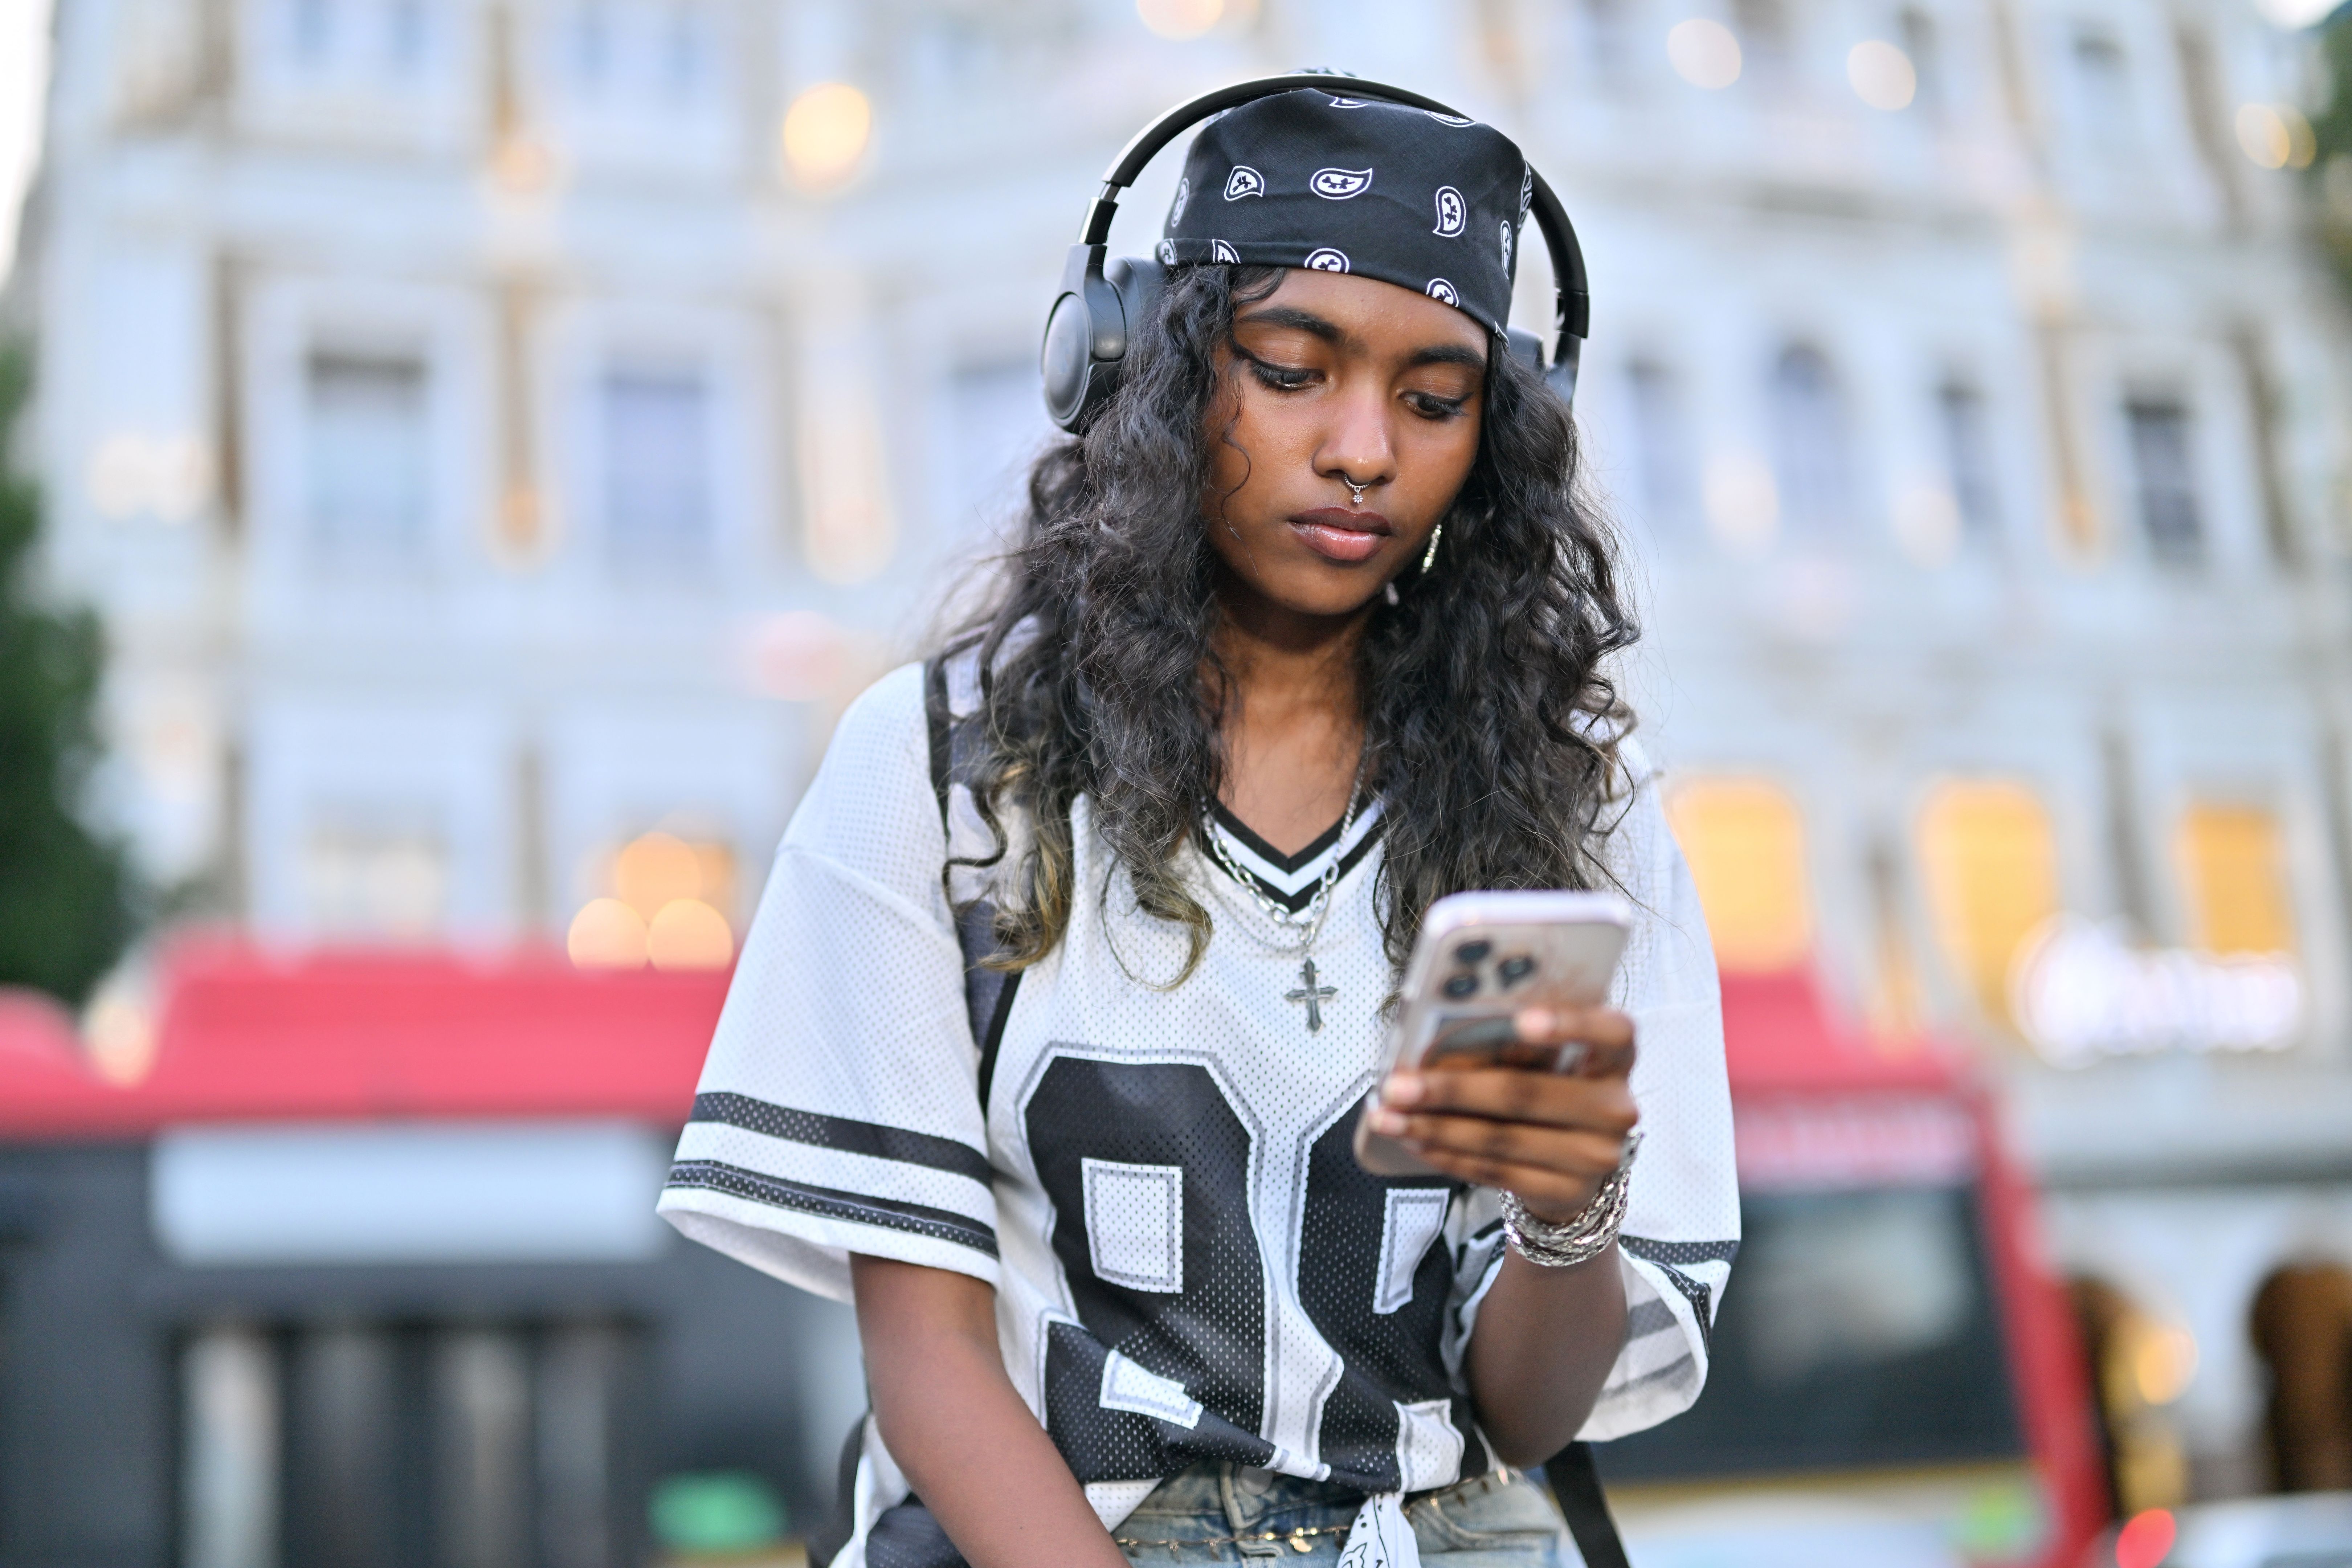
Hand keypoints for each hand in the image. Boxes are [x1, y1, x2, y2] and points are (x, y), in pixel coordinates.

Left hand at [1366, 1006, 1637, 1224]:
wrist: (1580, 1168)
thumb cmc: (1553, 1092)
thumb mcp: (1551, 1061)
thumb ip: (1516, 1044)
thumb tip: (1435, 1039)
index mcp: (1615, 1059)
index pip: (1613, 1032)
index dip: (1571, 1023)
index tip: (1521, 1019)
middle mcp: (1615, 1108)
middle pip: (1527, 1093)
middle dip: (1451, 1090)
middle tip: (1397, 1086)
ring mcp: (1596, 1157)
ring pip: (1501, 1139)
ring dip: (1435, 1128)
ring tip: (1388, 1117)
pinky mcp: (1566, 1191)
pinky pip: (1495, 1171)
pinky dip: (1448, 1155)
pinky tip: (1415, 1142)